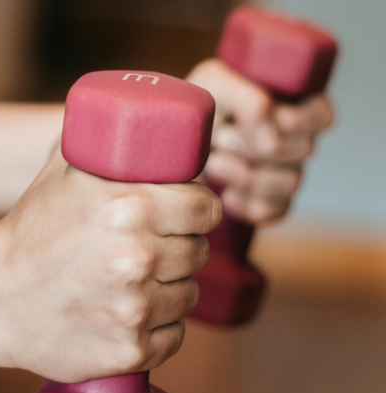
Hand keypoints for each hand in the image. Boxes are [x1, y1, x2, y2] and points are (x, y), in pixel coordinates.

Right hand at [0, 149, 220, 382]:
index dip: (198, 211)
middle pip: (199, 252)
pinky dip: (158, 328)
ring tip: (134, 283)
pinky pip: (173, 336)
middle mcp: (138, 259)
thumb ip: (108, 144)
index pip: (207, 209)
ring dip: (170, 289)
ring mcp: (135, 310)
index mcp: (130, 208)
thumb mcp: (64, 172)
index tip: (186, 216)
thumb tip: (148, 123)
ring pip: (188, 296)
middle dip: (180, 248)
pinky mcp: (129, 351)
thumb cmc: (28, 231)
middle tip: (151, 249)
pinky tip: (127, 315)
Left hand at [187, 59, 333, 223]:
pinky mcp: (269, 202)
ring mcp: (285, 173)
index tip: (254, 119)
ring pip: (290, 182)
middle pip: (303, 150)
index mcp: (292, 102)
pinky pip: (274, 211)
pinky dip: (244, 204)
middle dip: (253, 146)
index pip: (322, 116)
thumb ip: (249, 101)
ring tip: (213, 162)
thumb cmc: (196, 107)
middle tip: (219, 139)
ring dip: (244, 174)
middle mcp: (296, 139)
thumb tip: (272, 142)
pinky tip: (224, 193)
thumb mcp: (215, 84)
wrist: (168, 145)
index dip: (294, 121)